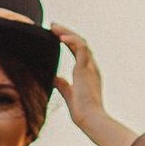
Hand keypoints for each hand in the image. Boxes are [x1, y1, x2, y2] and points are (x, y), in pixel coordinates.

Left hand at [50, 24, 137, 145]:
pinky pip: (81, 49)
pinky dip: (71, 41)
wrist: (91, 119)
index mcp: (88, 73)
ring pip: (81, 43)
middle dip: (67, 32)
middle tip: (53, 25)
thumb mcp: (69, 95)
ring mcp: (90, 67)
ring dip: (67, 33)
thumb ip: (63, 85)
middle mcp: (91, 67)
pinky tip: (61, 37)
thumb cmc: (82, 112)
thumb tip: (55, 78)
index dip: (68, 41)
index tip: (56, 34)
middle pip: (80, 43)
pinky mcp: (86, 70)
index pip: (78, 51)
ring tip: (54, 27)